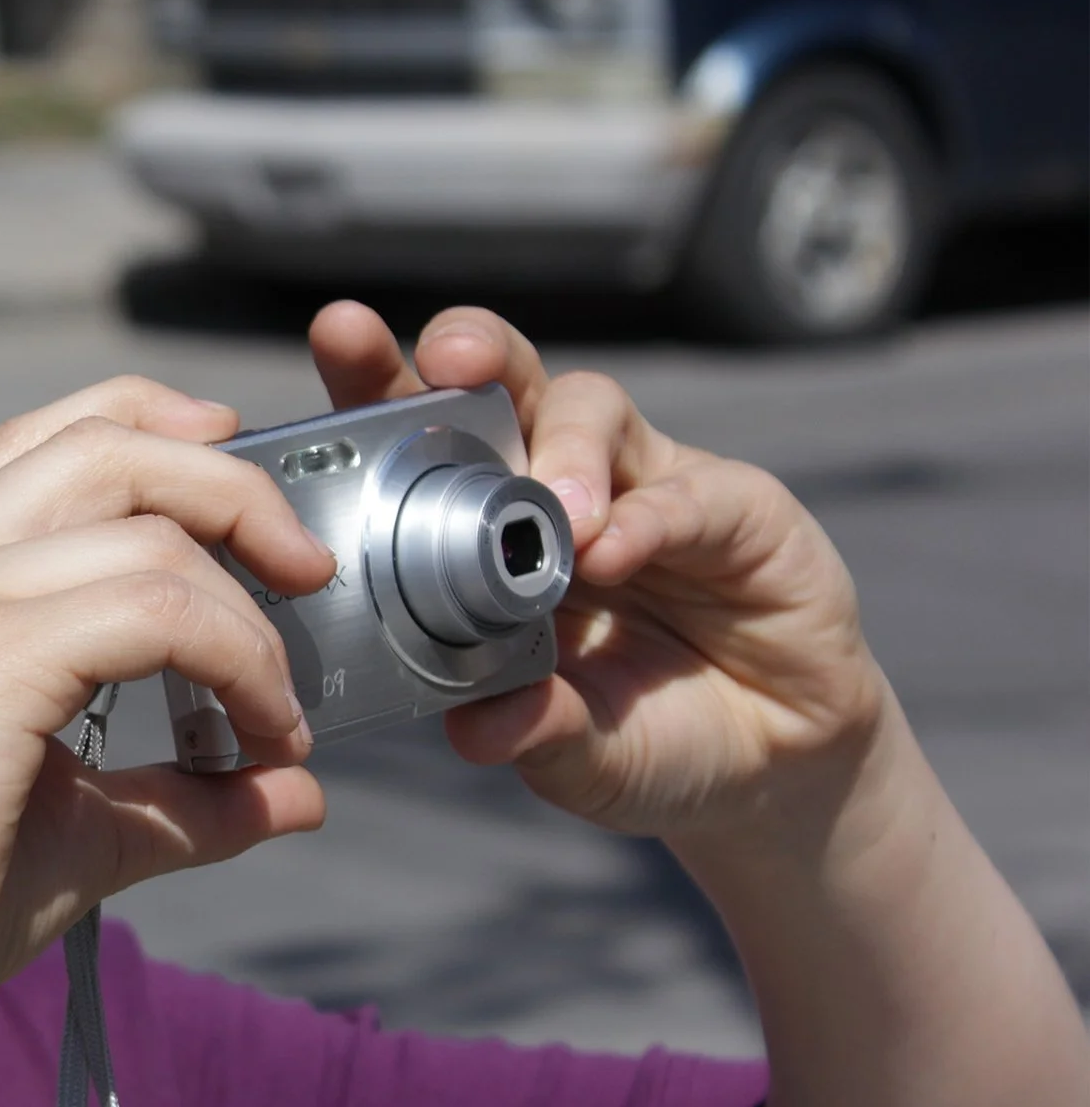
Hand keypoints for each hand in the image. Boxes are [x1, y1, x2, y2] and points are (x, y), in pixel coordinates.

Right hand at [0, 379, 334, 1038]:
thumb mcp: (80, 827)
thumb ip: (182, 797)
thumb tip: (299, 795)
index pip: (58, 435)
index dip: (168, 432)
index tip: (249, 497)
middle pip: (114, 438)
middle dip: (238, 489)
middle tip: (308, 576)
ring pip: (149, 517)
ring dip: (249, 606)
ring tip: (278, 706)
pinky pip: (155, 606)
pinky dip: (235, 659)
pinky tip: (256, 735)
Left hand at [306, 301, 890, 845]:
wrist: (768, 765)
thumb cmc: (641, 736)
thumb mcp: (577, 754)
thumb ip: (532, 732)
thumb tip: (475, 731)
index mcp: (483, 531)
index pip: (421, 441)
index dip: (377, 389)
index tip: (338, 341)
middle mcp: (555, 485)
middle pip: (502, 384)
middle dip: (469, 351)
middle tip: (444, 358)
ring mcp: (645, 485)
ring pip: (590, 408)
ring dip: (565, 448)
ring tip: (561, 516)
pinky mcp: (737, 505)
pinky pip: (688, 490)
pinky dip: (650, 516)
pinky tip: (619, 551)